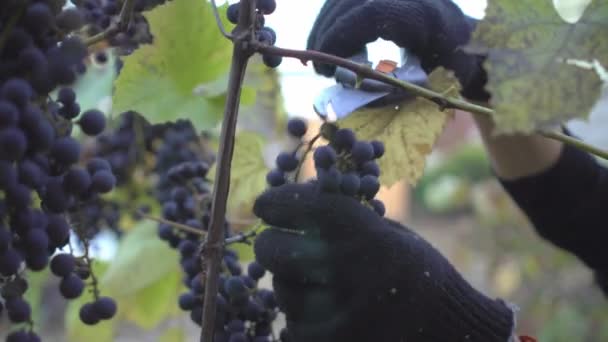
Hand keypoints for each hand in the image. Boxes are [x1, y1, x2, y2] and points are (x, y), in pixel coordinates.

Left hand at [253, 182, 513, 341]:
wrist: (449, 330)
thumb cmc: (416, 273)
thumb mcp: (389, 233)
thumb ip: (343, 221)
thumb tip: (290, 206)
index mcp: (368, 235)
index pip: (302, 207)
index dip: (276, 203)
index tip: (264, 205)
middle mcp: (350, 272)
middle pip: (275, 251)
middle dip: (270, 245)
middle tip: (274, 244)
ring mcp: (341, 314)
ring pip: (282, 292)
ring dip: (289, 284)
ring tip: (315, 284)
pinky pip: (293, 329)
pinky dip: (299, 319)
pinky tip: (320, 312)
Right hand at [308, 0, 487, 100]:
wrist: (471, 39)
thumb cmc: (455, 65)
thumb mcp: (434, 83)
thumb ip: (399, 88)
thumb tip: (359, 91)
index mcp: (421, 12)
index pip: (371, 13)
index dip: (340, 38)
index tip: (326, 69)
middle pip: (350, 3)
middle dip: (328, 36)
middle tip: (319, 70)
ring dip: (327, 28)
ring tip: (322, 59)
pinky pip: (349, 1)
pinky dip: (335, 21)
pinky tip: (331, 43)